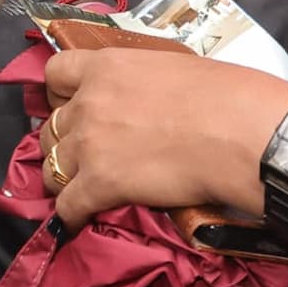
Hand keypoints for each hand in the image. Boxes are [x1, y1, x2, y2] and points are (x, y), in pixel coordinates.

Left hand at [38, 48, 287, 231]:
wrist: (236, 131)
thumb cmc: (221, 94)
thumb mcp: (168, 68)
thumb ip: (140, 82)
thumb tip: (146, 98)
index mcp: (105, 66)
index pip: (55, 73)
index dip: (59, 94)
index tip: (71, 106)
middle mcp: (88, 102)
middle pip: (51, 125)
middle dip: (63, 141)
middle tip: (84, 154)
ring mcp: (89, 144)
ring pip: (51, 165)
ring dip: (63, 177)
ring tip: (79, 188)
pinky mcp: (99, 185)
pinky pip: (66, 205)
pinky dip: (69, 214)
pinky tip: (78, 220)